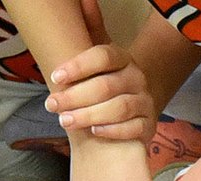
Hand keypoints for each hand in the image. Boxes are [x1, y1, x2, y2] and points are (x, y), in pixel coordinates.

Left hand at [47, 8, 155, 145]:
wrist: (134, 107)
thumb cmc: (108, 79)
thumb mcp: (99, 53)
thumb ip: (91, 28)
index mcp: (123, 57)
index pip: (102, 56)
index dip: (78, 66)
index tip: (54, 76)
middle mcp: (137, 77)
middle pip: (106, 86)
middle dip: (75, 96)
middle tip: (51, 104)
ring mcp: (145, 102)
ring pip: (118, 108)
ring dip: (89, 115)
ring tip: (65, 120)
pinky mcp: (149, 125)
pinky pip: (133, 129)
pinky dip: (113, 131)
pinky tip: (94, 132)